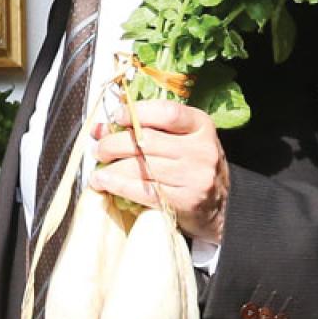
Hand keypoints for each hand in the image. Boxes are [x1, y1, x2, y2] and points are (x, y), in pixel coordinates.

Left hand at [88, 102, 227, 242]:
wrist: (219, 205)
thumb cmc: (193, 165)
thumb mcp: (182, 139)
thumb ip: (149, 129)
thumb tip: (101, 128)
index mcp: (200, 126)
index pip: (167, 113)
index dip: (137, 113)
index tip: (116, 116)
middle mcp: (200, 150)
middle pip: (147, 141)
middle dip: (114, 143)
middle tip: (100, 148)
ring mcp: (193, 177)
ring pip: (140, 167)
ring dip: (111, 167)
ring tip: (98, 169)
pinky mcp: (183, 201)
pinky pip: (142, 190)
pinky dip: (117, 185)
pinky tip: (104, 182)